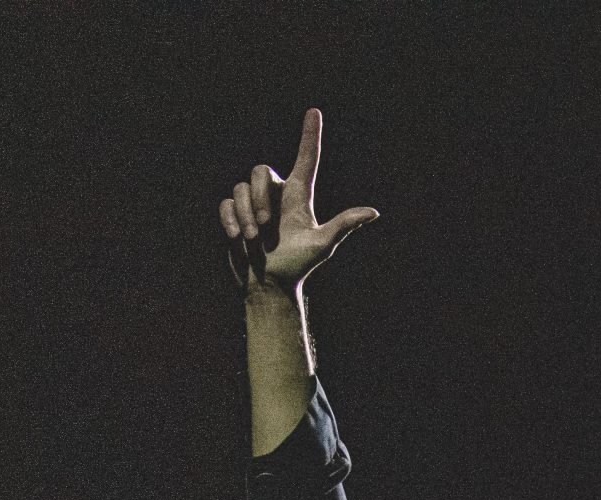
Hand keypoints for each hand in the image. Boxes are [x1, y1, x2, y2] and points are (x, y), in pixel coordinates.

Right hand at [220, 107, 379, 291]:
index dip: (310, 136)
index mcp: (298, 196)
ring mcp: (254, 204)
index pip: (306, 159)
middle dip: (258, 196)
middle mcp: (276, 195)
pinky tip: (236, 238)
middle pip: (260, 170)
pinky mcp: (236, 214)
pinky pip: (227, 203)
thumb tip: (373, 212)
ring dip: (245, 214)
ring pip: (240, 188)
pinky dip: (231, 219)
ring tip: (252, 239)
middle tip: (264, 227)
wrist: (269, 285)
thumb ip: (344, 225)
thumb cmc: (298, 265)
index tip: (314, 112)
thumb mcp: (322, 245)